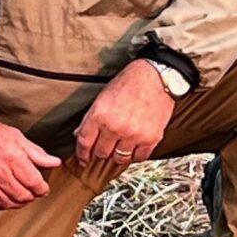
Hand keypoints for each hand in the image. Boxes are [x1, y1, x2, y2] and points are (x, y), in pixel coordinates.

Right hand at [0, 116, 60, 210]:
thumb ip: (37, 153)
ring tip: (21, 195)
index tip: (43, 188)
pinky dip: (3, 204)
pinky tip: (6, 197)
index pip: (35, 183)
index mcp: (12, 159)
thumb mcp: (18, 138)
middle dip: (32, 196)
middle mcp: (0, 174)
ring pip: (10, 204)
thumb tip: (54, 162)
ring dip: (19, 202)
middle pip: (24, 196)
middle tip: (33, 191)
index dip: (42, 189)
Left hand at [74, 59, 176, 177]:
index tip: (83, 159)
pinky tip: (134, 147)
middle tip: (104, 148)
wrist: (156, 76)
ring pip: (119, 158)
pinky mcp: (151, 138)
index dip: (82, 154)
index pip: (85, 142)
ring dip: (117, 154)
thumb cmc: (129, 83)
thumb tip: (79, 135)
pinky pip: (138, 157)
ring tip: (120, 147)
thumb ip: (91, 118)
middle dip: (100, 151)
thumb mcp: (103, 97)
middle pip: (101, 153)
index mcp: (100, 114)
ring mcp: (134, 134)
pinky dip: (135, 155)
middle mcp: (115, 127)